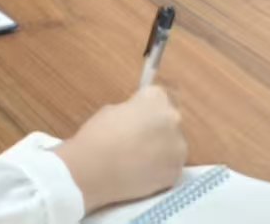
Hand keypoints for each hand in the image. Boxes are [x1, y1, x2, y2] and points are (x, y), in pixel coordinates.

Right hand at [55, 87, 186, 213]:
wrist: (92, 172)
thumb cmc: (97, 138)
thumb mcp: (112, 111)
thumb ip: (133, 112)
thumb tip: (138, 119)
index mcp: (156, 98)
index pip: (159, 96)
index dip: (146, 107)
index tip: (138, 116)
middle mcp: (173, 119)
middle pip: (169, 120)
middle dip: (156, 127)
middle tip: (136, 139)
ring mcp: (177, 147)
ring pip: (172, 144)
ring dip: (160, 149)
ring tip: (138, 159)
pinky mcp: (175, 172)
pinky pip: (170, 166)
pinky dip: (160, 169)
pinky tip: (141, 173)